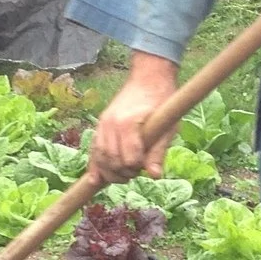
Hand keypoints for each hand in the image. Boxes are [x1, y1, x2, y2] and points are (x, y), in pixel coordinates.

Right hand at [88, 53, 178, 180]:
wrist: (148, 80)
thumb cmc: (161, 103)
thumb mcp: (167, 127)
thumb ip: (158, 152)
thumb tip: (154, 175)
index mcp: (129, 123)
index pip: (129, 159)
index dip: (137, 168)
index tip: (144, 167)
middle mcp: (112, 124)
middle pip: (112, 161)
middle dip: (123, 173)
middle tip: (135, 173)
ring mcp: (103, 124)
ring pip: (100, 157)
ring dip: (110, 172)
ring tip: (123, 174)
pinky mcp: (100, 125)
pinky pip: (94, 149)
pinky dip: (95, 165)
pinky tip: (95, 179)